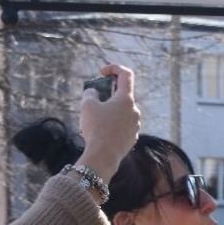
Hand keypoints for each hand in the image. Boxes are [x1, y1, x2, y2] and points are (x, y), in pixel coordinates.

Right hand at [73, 63, 139, 182]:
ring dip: (109, 109)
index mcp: (126, 99)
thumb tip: (94, 92)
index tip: (102, 72)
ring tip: (95, 118)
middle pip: (122, 95)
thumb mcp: (87, 105)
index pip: (126, 75)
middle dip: (108, 93)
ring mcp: (135, 125)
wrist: (103, 155)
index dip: (113, 68)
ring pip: (122, 111)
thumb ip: (91, 93)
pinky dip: (112, 122)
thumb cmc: (96, 128)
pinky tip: (101, 130)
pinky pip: (122, 124)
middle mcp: (135, 111)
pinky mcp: (132, 137)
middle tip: (94, 99)